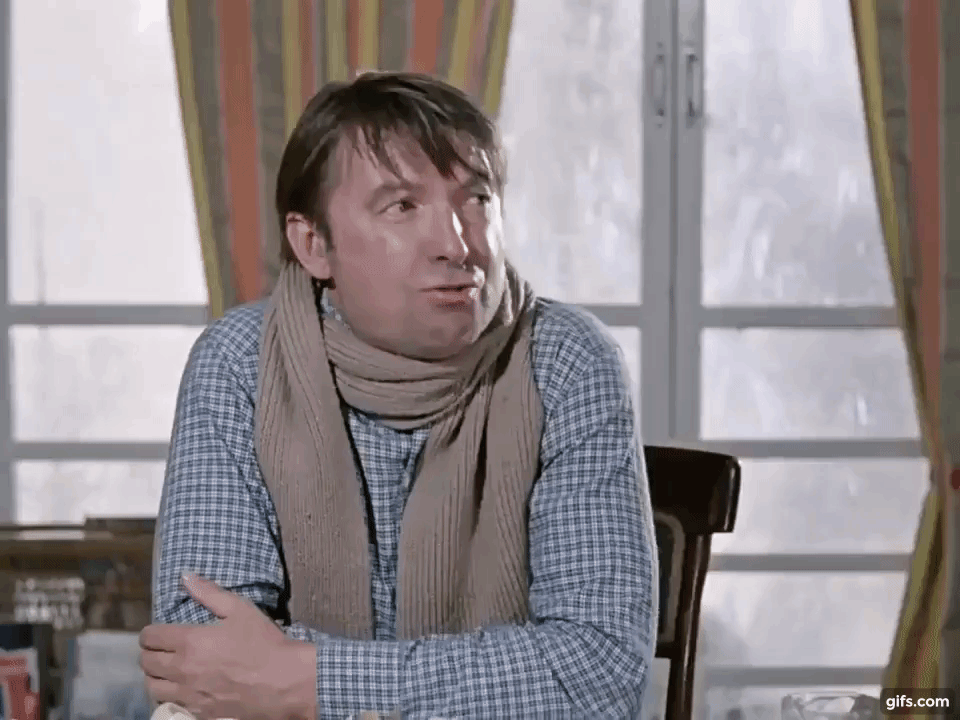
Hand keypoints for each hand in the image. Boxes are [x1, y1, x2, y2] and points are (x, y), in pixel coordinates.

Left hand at [139, 574, 315, 719]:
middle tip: (160, 649)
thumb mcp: (240, 609)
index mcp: (189, 641)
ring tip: (166, 670)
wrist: (284, 681)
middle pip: (146, 663)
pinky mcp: (198, 712)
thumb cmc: (263, 642)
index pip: (150, 638)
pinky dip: (170, 695)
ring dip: (155, 676)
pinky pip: (171, 704)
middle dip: (149, 653)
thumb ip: (209, 592)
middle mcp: (182, 669)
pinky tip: (182, 689)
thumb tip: (185, 576)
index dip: (149, 633)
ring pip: (153, 687)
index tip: (156, 632)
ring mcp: (188, 694)